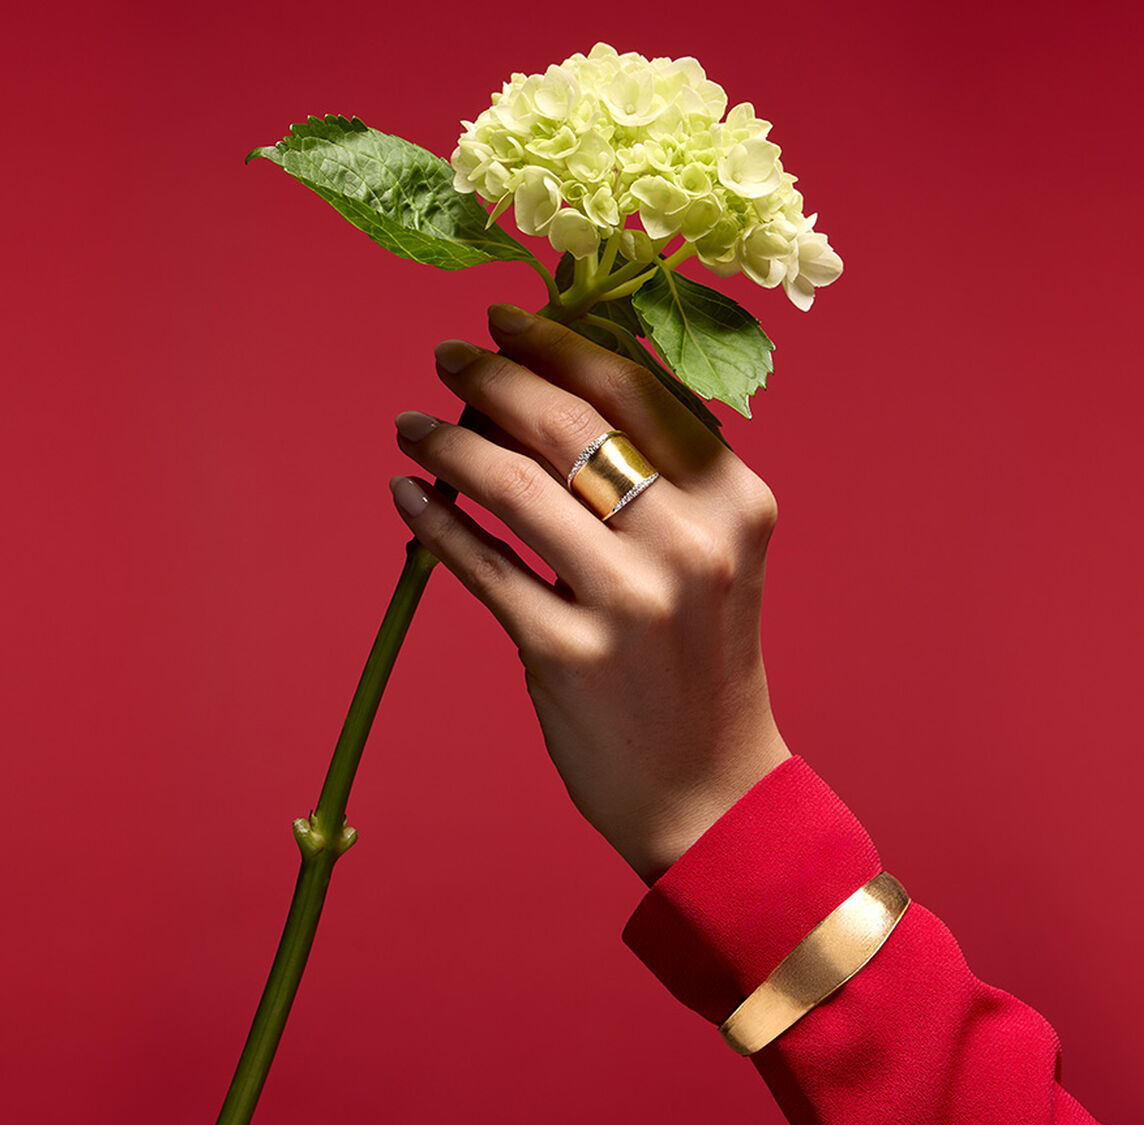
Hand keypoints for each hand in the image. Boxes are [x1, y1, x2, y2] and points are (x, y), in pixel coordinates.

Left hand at [390, 303, 790, 881]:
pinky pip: (480, 565)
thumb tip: (564, 376)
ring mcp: (629, 602)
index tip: (504, 317)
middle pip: (567, 423)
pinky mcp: (567, 656)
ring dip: (447, 442)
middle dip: (491, 376)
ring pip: (512, 486)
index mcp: (735, 500)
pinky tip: (408, 493)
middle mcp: (690, 543)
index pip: (634, 388)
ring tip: (412, 424)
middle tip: (447, 356)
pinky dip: (434, 520)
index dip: (558, 341)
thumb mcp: (717, 553)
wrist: (711, 789)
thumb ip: (665, 471)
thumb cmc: (702, 659)